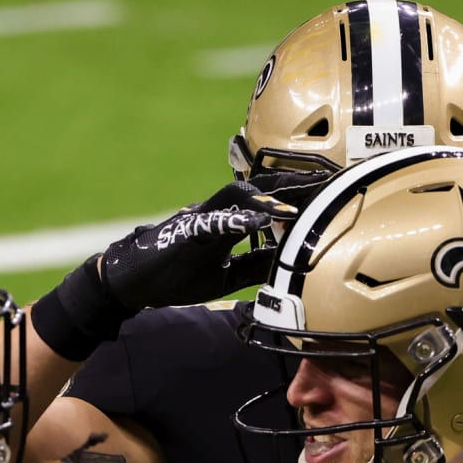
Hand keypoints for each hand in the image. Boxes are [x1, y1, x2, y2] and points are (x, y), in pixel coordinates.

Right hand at [30, 176, 305, 361]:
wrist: (132, 282)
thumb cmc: (175, 277)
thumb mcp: (224, 275)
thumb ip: (254, 264)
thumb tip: (286, 260)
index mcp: (227, 220)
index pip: (268, 200)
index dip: (298, 192)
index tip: (329, 189)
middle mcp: (216, 211)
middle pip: (260, 187)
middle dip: (293, 182)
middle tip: (327, 180)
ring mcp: (200, 218)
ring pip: (238, 195)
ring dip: (268, 197)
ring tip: (295, 203)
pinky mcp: (187, 232)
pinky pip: (215, 221)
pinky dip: (239, 220)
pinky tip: (260, 220)